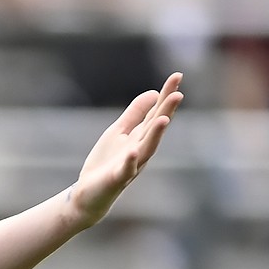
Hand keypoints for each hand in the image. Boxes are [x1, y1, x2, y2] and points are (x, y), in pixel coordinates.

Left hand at [70, 72, 183, 226]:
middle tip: (178, 93)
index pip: (156, 113)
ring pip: (147, 148)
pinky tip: (133, 151)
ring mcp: (131, 165)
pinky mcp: (117, 178)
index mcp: (141, 137)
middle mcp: (141, 150)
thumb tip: (154, 92)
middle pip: (156, 128)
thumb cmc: (106, 162)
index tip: (178, 75)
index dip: (166, 95)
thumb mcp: (119, 131)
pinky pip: (126, 169)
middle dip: (166, 111)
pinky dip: (130, 161)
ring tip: (163, 118)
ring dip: (155, 134)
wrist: (90, 193)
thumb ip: (135, 113)